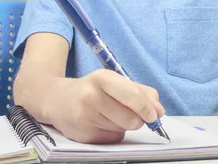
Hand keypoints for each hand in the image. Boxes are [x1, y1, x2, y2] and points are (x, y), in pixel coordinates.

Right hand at [43, 69, 164, 143]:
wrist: (58, 100)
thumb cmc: (94, 89)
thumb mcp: (116, 82)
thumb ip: (142, 92)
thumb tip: (159, 111)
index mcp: (102, 78)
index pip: (132, 95)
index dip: (146, 108)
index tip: (155, 115)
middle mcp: (91, 96)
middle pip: (131, 118)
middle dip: (138, 119)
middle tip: (130, 113)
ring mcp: (85, 117)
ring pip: (123, 130)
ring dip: (123, 125)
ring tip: (109, 114)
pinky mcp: (83, 135)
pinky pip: (112, 139)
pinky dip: (112, 133)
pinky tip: (100, 123)